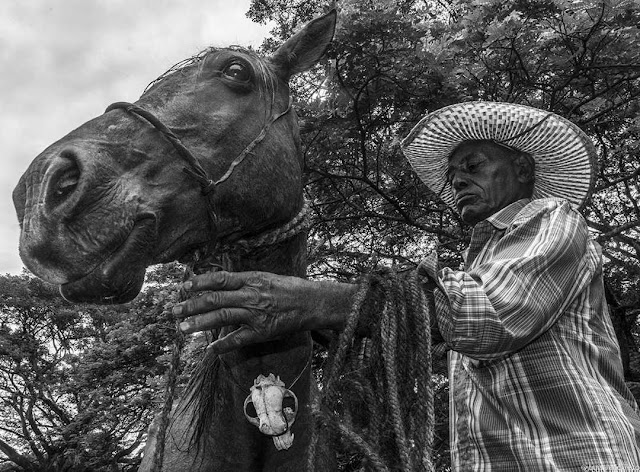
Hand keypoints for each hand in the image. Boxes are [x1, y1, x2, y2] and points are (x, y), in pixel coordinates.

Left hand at [172, 271, 355, 352]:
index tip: (184, 286)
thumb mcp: (265, 277)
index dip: (200, 282)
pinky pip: (238, 339)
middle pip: (215, 299)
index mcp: (251, 279)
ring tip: (182, 328)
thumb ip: (244, 282)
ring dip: (200, 323)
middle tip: (173, 311)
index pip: (220, 279)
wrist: (312, 302)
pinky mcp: (263, 331)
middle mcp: (251, 295)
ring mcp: (256, 314)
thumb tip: (220, 284)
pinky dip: (223, 345)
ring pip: (222, 318)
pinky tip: (210, 350)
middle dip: (192, 305)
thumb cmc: (289, 288)